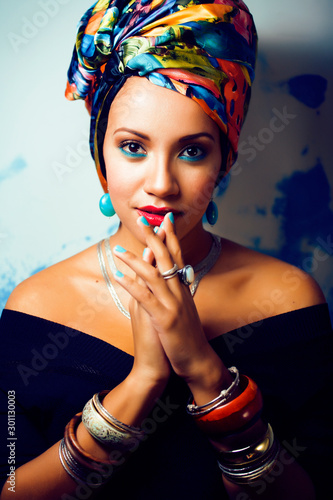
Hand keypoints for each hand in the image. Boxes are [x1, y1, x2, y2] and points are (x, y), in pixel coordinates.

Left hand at [113, 214, 225, 394]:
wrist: (197, 360)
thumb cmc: (186, 335)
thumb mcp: (182, 309)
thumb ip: (174, 291)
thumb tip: (166, 276)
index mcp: (183, 289)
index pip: (177, 256)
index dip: (170, 237)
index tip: (164, 219)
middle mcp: (179, 292)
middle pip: (166, 258)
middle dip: (154, 237)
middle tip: (143, 219)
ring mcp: (173, 305)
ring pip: (153, 275)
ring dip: (135, 259)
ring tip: (118, 249)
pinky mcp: (164, 319)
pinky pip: (145, 297)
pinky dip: (130, 284)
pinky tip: (117, 275)